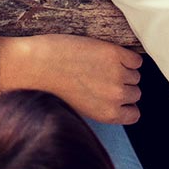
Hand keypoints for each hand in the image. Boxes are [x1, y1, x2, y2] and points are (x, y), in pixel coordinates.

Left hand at [0, 34, 141, 124]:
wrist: (33, 66)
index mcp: (108, 114)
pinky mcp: (114, 54)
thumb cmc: (51, 85)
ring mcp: (117, 75)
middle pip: (134, 91)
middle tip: (101, 75)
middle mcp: (116, 97)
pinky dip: (125, 55)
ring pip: (135, 74)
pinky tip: (107, 53)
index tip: (114, 94)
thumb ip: (101, 106)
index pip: (134, 113)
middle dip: (121, 83)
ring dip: (122, 68)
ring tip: (99, 64)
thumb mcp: (80, 107)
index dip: (124, 102)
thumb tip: (119, 98)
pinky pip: (135, 58)